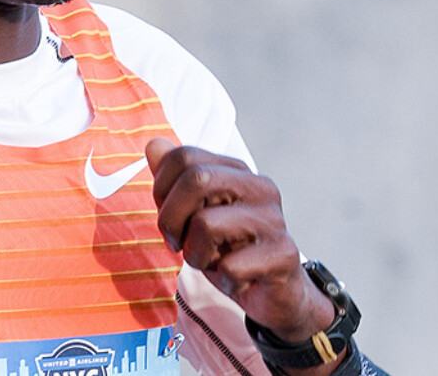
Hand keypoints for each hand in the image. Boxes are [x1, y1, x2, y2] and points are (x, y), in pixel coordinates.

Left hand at [144, 138, 335, 348]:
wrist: (274, 293)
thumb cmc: (230, 250)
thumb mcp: (193, 214)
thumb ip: (174, 180)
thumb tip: (154, 145)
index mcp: (236, 171)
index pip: (183, 156)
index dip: (161, 189)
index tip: (169, 217)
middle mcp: (259, 187)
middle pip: (195, 180)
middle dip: (171, 218)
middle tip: (177, 243)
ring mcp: (273, 219)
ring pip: (206, 224)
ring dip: (195, 254)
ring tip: (211, 261)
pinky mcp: (283, 254)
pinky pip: (230, 267)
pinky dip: (222, 280)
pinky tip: (236, 279)